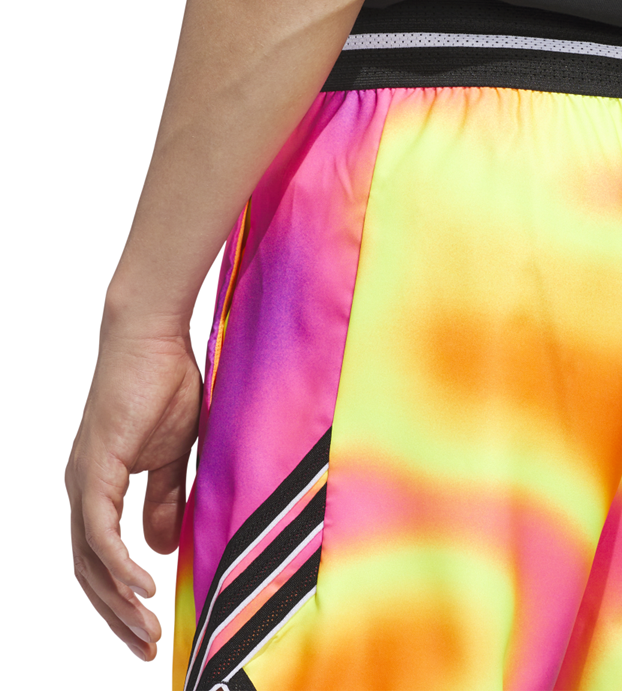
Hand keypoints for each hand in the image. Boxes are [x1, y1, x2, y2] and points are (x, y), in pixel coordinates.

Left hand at [66, 307, 201, 660]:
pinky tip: (142, 589)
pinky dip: (118, 565)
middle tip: (145, 649)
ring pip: (89, 560)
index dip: (121, 597)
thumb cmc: (165, 384)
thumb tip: (160, 547)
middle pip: (89, 571)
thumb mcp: (175, 454)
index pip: (101, 557)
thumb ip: (165, 498)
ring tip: (146, 633)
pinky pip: (99, 531)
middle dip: (116, 616)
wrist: (151, 337)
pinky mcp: (95, 467)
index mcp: (99, 486)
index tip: (150, 628)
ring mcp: (83, 480)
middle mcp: (82, 489)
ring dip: (117, 602)